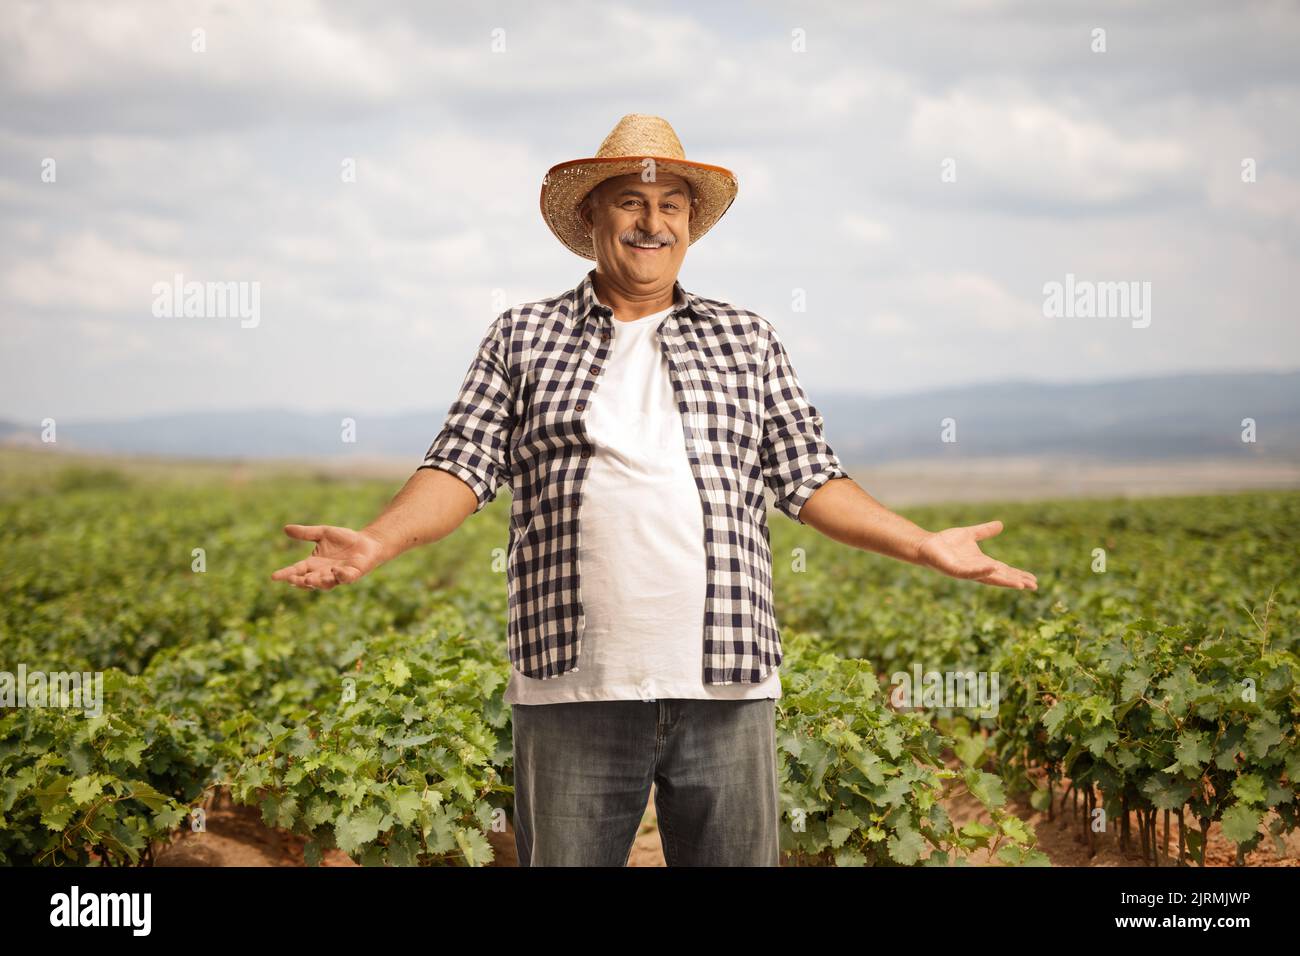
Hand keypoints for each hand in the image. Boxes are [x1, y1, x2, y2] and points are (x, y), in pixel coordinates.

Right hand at [270, 524, 386, 590]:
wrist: (367, 542)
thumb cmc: (344, 540)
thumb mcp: (323, 533)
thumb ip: (306, 533)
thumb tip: (285, 528)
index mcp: (314, 564)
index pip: (297, 570)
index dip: (286, 574)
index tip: (274, 577)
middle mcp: (324, 572)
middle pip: (309, 581)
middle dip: (300, 582)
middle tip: (292, 580)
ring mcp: (338, 575)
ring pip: (326, 583)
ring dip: (318, 582)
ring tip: (309, 580)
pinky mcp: (353, 574)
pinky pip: (346, 578)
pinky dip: (340, 575)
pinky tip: (336, 571)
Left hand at [914, 520, 1036, 589]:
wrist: (927, 545)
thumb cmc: (946, 542)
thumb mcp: (970, 535)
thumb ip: (985, 531)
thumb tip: (1001, 524)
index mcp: (982, 562)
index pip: (1004, 570)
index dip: (1018, 575)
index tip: (1033, 580)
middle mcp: (976, 569)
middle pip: (1000, 577)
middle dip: (1016, 581)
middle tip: (1033, 586)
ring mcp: (966, 572)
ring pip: (988, 578)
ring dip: (1004, 581)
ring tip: (1020, 584)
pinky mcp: (955, 571)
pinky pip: (970, 572)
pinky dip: (981, 571)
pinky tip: (993, 569)